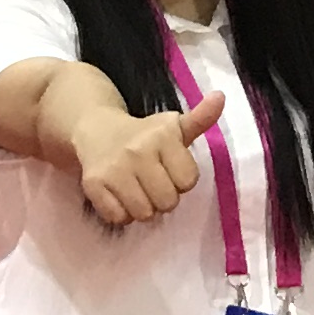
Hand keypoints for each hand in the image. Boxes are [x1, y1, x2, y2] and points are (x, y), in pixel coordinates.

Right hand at [75, 89, 222, 226]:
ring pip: (144, 213)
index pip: (188, 181)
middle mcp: (137, 151)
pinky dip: (122, 214)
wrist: (96, 130)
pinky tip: (120, 196)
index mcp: (162, 136)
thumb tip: (221, 97)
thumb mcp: (174, 127)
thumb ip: (201, 118)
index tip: (171, 170)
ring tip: (138, 190)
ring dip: (144, 208)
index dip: (182, 180)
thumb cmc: (144, 135)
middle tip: (153, 183)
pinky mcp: (93, 184)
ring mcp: (114, 169)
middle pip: (168, 202)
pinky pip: (118, 218)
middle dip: (164, 198)